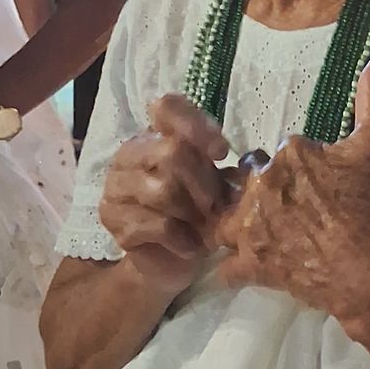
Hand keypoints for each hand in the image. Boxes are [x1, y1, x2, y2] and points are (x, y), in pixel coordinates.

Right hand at [98, 95, 230, 294]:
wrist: (166, 261)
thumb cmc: (194, 214)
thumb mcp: (214, 185)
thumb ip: (226, 169)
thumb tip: (253, 161)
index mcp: (153, 135)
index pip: (167, 106)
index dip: (197, 124)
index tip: (221, 153)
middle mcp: (129, 155)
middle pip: (172, 152)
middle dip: (205, 181)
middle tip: (217, 203)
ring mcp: (117, 188)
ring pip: (164, 191)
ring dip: (194, 212)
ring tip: (204, 225)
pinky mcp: (115, 223)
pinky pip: (159, 225)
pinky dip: (184, 239)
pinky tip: (191, 245)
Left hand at [215, 54, 369, 338]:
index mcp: (291, 153)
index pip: (281, 152)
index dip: (296, 167)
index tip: (316, 182)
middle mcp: (264, 187)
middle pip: (249, 181)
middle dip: (263, 192)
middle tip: (294, 209)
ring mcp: (254, 229)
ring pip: (226, 219)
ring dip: (238, 224)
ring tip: (263, 233)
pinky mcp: (254, 267)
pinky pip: (227, 267)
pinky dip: (235, 267)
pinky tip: (251, 267)